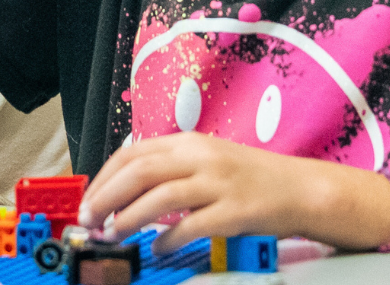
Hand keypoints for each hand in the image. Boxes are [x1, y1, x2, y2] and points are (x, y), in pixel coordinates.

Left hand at [84, 133, 327, 249]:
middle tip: (89, 219)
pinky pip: (193, 225)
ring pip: (161, 196)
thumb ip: (169, 169)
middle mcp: (201, 157)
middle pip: (140, 172)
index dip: (104, 178)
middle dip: (107, 197)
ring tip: (114, 234)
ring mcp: (219, 183)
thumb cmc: (249, 179)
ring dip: (130, 217)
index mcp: (188, 143)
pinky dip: (169, 237)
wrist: (302, 189)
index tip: (87, 199)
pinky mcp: (236, 210)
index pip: (132, 154)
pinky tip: (158, 247)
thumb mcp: (205, 161)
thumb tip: (122, 191)